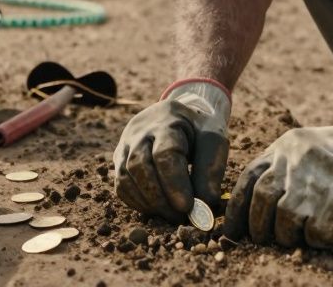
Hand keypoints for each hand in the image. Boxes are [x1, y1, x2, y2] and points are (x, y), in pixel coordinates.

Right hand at [113, 81, 230, 222]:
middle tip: (180, 217)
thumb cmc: (198, 130)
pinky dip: (137, 202)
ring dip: (149, 203)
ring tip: (171, 215)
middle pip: (139, 167)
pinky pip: (120, 185)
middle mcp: (139, 131)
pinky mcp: (119, 158)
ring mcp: (125, 144)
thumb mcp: (213, 141)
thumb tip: (204, 207)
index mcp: (167, 121)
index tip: (188, 207)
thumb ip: (210, 171)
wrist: (178, 115)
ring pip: (126, 177)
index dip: (174, 183)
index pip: (164, 154)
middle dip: (161, 198)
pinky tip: (156, 209)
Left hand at [225, 107, 332, 247]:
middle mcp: (295, 158)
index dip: (236, 210)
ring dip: (289, 235)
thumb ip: (281, 170)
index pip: (248, 180)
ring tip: (301, 236)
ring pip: (286, 217)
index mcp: (284, 147)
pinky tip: (328, 234)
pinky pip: (317, 228)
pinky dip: (318, 238)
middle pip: (263, 200)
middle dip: (261, 227)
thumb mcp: (305, 150)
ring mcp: (316, 174)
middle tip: (268, 239)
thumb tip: (255, 210)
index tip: (230, 232)